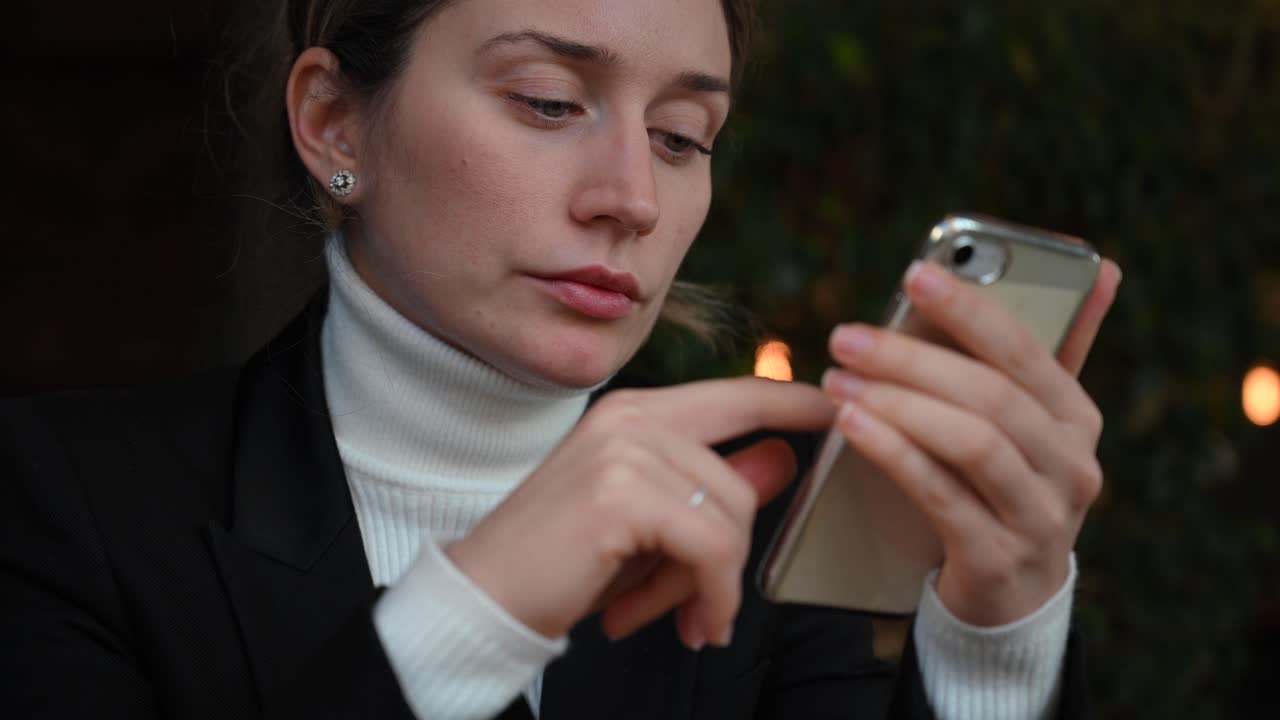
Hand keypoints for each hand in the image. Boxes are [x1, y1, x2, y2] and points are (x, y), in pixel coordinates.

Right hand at [445, 378, 834, 648]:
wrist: (484, 594)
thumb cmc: (564, 562)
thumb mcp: (650, 523)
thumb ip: (714, 487)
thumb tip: (785, 460)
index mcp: (635, 413)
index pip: (734, 396)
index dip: (791, 403)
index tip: (834, 411)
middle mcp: (631, 418)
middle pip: (739, 483)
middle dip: (728, 560)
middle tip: (697, 610)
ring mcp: (625, 449)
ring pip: (730, 518)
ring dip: (713, 586)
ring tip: (673, 618)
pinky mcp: (621, 493)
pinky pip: (710, 548)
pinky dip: (709, 596)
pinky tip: (682, 623)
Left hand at [821, 259, 1121, 625]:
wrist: (1013, 596)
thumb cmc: (1008, 486)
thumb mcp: (1037, 422)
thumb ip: (1056, 348)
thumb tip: (1102, 267)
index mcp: (1077, 416)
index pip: (1024, 349)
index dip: (969, 308)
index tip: (914, 274)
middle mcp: (1071, 464)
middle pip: (990, 395)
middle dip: (911, 359)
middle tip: (847, 337)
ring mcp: (1040, 515)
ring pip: (970, 443)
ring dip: (897, 405)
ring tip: (839, 381)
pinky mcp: (998, 557)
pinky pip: (941, 495)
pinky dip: (893, 454)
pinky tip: (851, 427)